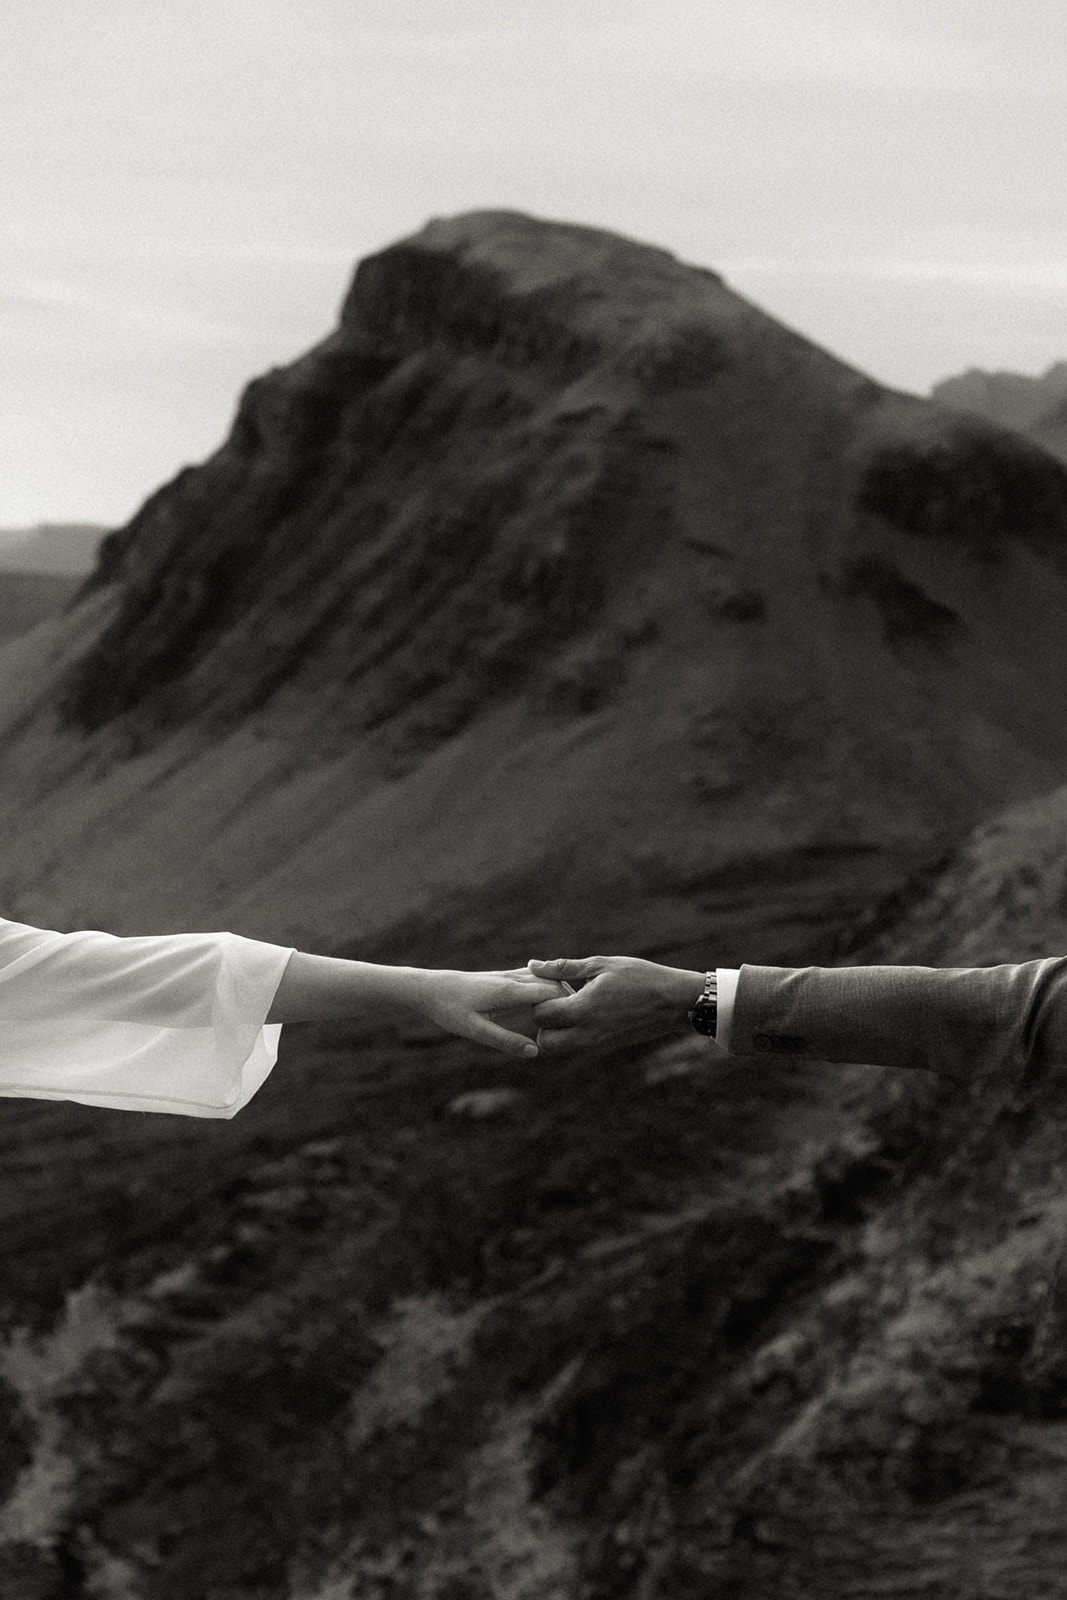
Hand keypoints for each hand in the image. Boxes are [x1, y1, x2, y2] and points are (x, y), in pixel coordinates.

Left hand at [413, 967, 569, 1056]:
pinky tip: (551, 999)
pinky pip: (533, 977)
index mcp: (508, 992)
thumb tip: (535, 1051)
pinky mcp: (502, 977)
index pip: (550, 992)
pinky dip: (547, 986)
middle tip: (587, 1017)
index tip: (582, 1020)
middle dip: (570, 998)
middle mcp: (511, 979)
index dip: (569, 1005)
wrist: (430, 987)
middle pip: (552, 983)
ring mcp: (507, 976)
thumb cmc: (450, 1010)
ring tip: (575, 1010)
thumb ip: (505, 1041)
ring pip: (544, 978)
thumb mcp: (475, 1031)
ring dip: (560, 991)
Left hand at [527, 955, 705, 1056]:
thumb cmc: (640, 977)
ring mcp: (597, 1044)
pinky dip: (574, 1033)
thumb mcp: (601, 965)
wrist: (675, 1002)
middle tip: (558, 1000)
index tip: (556, 984)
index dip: (541, 998)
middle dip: (544, 1023)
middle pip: (545, 1041)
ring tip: (573, 1005)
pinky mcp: (606, 1047)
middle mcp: (587, 1033)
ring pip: (560, 1048)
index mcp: (583, 1010)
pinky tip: (588, 1011)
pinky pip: (578, 1046)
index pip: (541, 1015)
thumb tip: (532, 965)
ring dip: (558, 1030)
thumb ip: (564, 968)